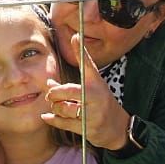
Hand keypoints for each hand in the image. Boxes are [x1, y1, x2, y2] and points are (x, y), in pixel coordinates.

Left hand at [43, 34, 131, 150]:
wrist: (117, 127)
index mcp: (96, 83)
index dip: (81, 50)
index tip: (75, 36)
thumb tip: (49, 83)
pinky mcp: (88, 127)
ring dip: (55, 108)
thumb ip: (68, 86)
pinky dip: (53, 120)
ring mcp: (93, 112)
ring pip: (64, 108)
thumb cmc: (100, 104)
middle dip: (54, 93)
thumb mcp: (90, 90)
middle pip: (68, 90)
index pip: (88, 64)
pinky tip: (47, 117)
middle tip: (51, 94)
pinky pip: (64, 123)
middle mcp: (95, 95)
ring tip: (56, 107)